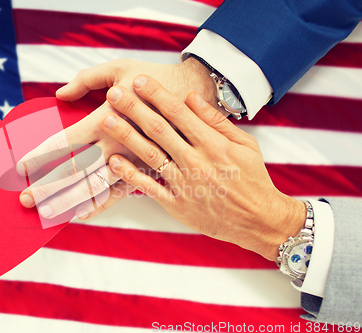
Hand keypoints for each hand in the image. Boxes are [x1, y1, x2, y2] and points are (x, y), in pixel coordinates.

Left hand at [18, 58, 217, 219]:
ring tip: (46, 215)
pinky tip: (81, 215)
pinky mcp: (148, 172)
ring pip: (95, 189)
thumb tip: (59, 94)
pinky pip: (120, 194)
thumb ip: (87, 80)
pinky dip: (100, 206)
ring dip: (69, 203)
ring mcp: (133, 163)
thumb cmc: (157, 78)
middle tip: (24, 200)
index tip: (20, 166)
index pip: (65, 141)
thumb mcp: (121, 69)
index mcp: (107, 119)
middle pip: (76, 172)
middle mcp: (117, 145)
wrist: (198, 95)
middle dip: (48, 187)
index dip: (40, 155)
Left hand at [101, 75, 305, 260]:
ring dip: (126, 136)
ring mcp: (185, 184)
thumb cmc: (252, 178)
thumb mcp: (244, 144)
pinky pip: (150, 187)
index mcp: (213, 144)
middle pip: (159, 130)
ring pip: (150, 156)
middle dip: (134, 109)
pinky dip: (130, 175)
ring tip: (107, 120)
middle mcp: (196, 161)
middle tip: (114, 93)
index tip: (139, 80)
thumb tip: (190, 97)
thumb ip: (216, 121)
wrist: (259, 220)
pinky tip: (114, 161)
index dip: (157, 94)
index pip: (179, 112)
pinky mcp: (177, 205)